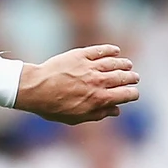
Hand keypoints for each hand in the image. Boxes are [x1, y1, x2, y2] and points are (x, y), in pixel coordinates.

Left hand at [15, 45, 139, 124]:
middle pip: (124, 77)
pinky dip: (111, 50)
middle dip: (132, 78)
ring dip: (124, 64)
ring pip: (115, 62)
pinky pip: (101, 50)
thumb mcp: (75, 117)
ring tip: (127, 65)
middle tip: (133, 77)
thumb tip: (116, 110)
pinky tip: (115, 50)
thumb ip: (98, 114)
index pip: (128, 94)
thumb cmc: (52, 106)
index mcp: (100, 99)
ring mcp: (90, 67)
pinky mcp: (80, 55)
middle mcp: (99, 81)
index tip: (132, 93)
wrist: (34, 88)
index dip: (133, 94)